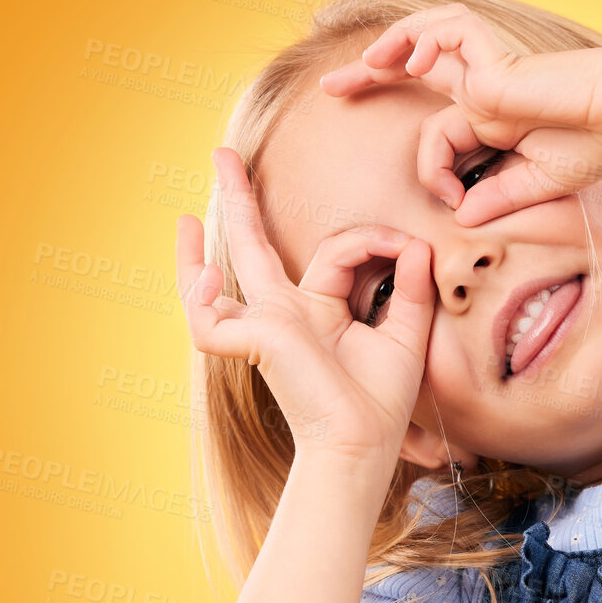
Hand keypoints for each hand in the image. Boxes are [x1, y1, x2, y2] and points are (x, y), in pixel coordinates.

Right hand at [175, 148, 434, 462]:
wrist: (364, 447)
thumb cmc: (381, 403)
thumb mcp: (406, 334)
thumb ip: (411, 288)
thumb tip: (416, 243)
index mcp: (320, 310)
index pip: (337, 251)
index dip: (375, 239)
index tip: (410, 244)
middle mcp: (287, 314)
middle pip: (253, 246)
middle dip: (241, 199)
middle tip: (224, 155)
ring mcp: (264, 327)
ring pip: (213, 283)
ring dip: (192, 256)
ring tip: (185, 217)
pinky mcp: (253, 344)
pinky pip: (208, 321)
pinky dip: (201, 298)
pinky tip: (207, 275)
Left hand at [317, 2, 601, 225]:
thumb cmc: (599, 143)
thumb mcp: (540, 184)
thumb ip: (500, 198)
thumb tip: (461, 216)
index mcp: (495, 118)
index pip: (440, 132)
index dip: (433, 171)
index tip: (451, 201)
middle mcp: (486, 89)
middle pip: (415, 68)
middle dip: (371, 73)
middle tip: (332, 87)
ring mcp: (490, 71)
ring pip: (428, 41)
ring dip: (392, 46)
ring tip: (365, 60)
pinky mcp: (499, 58)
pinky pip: (453, 33)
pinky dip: (428, 40)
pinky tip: (414, 59)